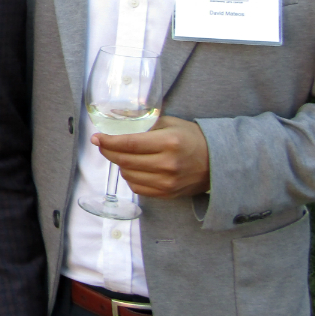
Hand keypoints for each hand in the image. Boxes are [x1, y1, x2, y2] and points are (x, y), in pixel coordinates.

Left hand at [93, 116, 209, 197]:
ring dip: (120, 164)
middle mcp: (167, 164)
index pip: (129, 144)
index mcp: (168, 143)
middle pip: (125, 161)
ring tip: (122, 155)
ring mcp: (167, 182)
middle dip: (108, 152)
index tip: (97, 137)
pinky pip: (138, 188)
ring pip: (128, 175)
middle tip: (102, 144)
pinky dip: (130, 177)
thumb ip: (145, 123)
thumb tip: (117, 121)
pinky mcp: (167, 194)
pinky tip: (133, 168)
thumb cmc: (192, 138)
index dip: (109, 141)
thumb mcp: (170, 123)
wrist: (217, 162)